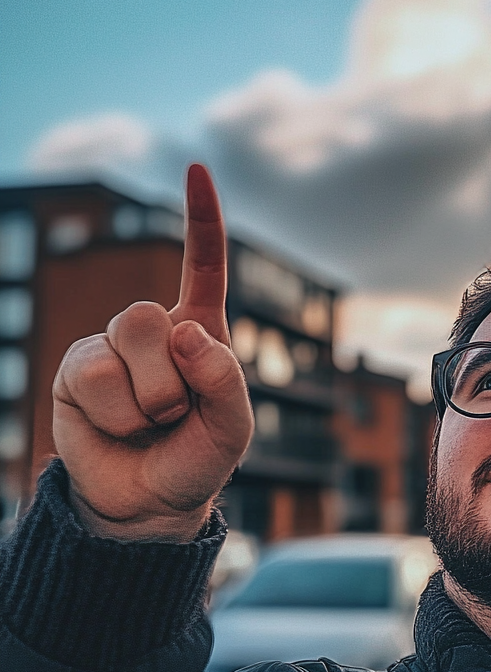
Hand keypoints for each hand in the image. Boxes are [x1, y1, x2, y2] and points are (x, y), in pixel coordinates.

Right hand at [53, 165, 253, 541]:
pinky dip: (117, 415)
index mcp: (201, 332)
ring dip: (147, 400)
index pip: (203, 268)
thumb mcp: (233, 428)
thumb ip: (225, 381)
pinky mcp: (77, 370)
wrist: (149, 501)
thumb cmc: (198, 456)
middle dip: (171, 381)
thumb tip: (185, 331)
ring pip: (123, 343)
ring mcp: (110, 346)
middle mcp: (154, 331)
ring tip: (151, 424)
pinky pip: (96, 376)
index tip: (197, 169)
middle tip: (176, 414)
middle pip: (151, 316)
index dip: (202, 220)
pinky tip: (119, 428)